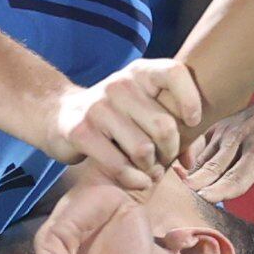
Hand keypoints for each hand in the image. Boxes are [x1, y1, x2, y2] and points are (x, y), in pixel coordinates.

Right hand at [54, 59, 198, 186]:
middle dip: (169, 150)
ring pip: (143, 149)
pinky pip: (118, 164)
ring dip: (151, 168)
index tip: (193, 122)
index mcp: (140, 73)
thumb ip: (172, 128)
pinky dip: (133, 179)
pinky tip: (137, 180)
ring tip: (149, 170)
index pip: (174, 72)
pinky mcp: (81, 131)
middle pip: (164, 125)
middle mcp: (119, 85)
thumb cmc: (115, 115)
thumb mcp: (143, 109)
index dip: (190, 99)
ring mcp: (98, 107)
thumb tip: (189, 160)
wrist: (61, 114)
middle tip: (164, 159)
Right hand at [184, 73, 253, 228]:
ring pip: (199, 162)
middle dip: (194, 194)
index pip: (232, 179)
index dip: (214, 196)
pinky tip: (185, 184)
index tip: (198, 211)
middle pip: (208, 172)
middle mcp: (238, 141)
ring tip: (175, 205)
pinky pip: (197, 151)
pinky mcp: (218, 127)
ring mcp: (225, 131)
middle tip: (179, 216)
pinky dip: (190, 168)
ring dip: (189, 184)